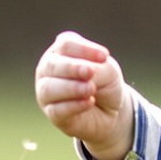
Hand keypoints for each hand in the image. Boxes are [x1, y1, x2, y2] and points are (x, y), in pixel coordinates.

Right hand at [34, 31, 134, 159]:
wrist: (113, 114)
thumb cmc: (108, 86)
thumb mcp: (107, 71)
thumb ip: (96, 67)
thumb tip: (84, 73)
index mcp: (63, 52)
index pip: (65, 44)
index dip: (82, 49)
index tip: (104, 56)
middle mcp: (50, 70)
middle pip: (52, 65)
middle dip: (72, 68)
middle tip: (91, 73)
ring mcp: (47, 92)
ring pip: (49, 88)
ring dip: (70, 87)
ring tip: (90, 90)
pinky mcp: (52, 113)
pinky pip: (55, 108)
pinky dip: (72, 104)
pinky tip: (87, 102)